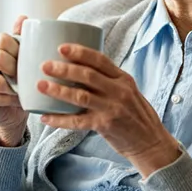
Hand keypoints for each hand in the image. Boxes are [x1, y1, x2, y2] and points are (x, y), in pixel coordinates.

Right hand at [0, 15, 28, 146]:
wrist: (11, 108)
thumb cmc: (17, 78)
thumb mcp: (20, 57)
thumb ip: (20, 37)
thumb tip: (23, 17)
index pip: (1, 40)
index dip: (17, 49)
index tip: (27, 59)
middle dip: (16, 69)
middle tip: (24, 75)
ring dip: (15, 87)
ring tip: (23, 89)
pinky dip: (12, 100)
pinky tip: (19, 100)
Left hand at [37, 44, 180, 177]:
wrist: (151, 143)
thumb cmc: (137, 116)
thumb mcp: (129, 92)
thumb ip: (109, 81)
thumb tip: (81, 69)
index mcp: (123, 79)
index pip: (100, 60)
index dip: (80, 52)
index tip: (61, 47)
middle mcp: (119, 91)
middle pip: (88, 75)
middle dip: (64, 68)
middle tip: (45, 65)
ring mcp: (112, 109)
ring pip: (81, 96)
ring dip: (58, 90)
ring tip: (41, 85)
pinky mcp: (105, 126)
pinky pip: (77, 121)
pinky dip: (60, 119)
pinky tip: (45, 117)